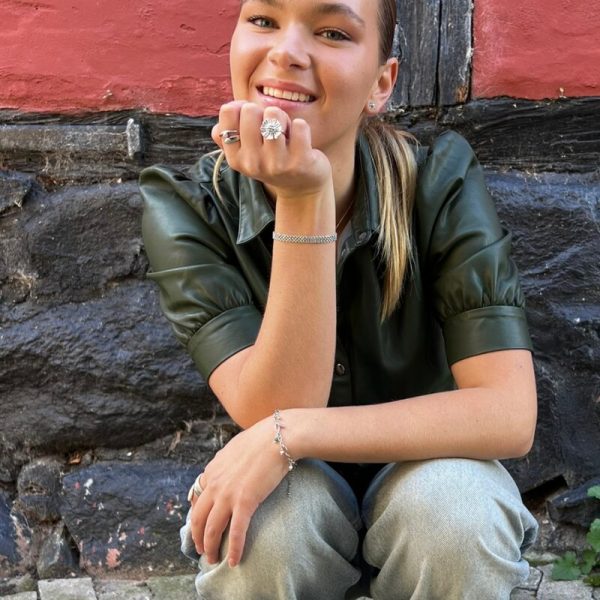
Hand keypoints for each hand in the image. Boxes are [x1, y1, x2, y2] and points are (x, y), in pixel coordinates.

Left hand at [189, 414, 290, 566]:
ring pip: (211, 529)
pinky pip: (235, 532)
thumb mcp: (235, 448)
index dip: (197, 516)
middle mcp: (215, 484)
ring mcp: (228, 494)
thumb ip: (227, 462)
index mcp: (212, 470)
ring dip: (210, 547)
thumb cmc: (262, 438)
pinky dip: (233, 549)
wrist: (278, 436)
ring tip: (213, 559)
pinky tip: (234, 561)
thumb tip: (227, 468)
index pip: (197, 498)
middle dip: (197, 537)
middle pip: (198, 517)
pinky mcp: (245, 502)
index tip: (201, 526)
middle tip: (202, 550)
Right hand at [211, 101, 332, 201]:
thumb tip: (230, 107)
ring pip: (273, 114)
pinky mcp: (299, 161)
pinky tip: (300, 141)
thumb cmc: (271, 160)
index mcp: (235, 158)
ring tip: (285, 135)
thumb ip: (230, 130)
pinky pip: (299, 125)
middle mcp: (252, 162)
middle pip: (250, 110)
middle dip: (264, 113)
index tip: (253, 122)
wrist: (300, 188)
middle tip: (272, 131)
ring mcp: (276, 163)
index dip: (243, 108)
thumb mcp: (246, 151)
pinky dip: (301, 127)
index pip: (228, 112)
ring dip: (283, 119)